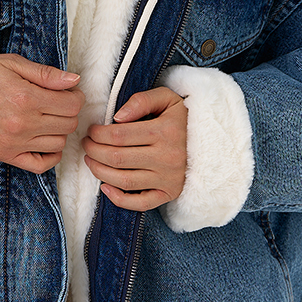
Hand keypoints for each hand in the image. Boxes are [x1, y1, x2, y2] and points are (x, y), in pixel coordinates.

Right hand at [0, 54, 84, 173]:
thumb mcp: (13, 64)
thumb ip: (46, 73)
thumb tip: (75, 80)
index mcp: (27, 98)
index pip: (73, 105)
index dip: (76, 96)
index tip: (68, 92)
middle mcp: (23, 123)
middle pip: (69, 124)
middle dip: (69, 112)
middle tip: (59, 103)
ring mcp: (15, 143)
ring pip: (59, 143)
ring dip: (60, 131)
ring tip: (48, 119)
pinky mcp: (6, 155)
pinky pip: (41, 165)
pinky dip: (51, 156)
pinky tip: (46, 141)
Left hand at [81, 86, 186, 210]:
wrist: (214, 141)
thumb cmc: (184, 117)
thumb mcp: (168, 98)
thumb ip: (141, 101)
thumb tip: (116, 118)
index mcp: (165, 131)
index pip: (118, 135)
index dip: (97, 134)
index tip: (91, 131)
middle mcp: (167, 157)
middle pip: (117, 158)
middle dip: (94, 151)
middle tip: (86, 144)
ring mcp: (168, 178)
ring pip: (123, 180)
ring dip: (99, 172)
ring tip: (90, 161)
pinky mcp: (170, 193)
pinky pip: (140, 203)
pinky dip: (119, 199)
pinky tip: (105, 187)